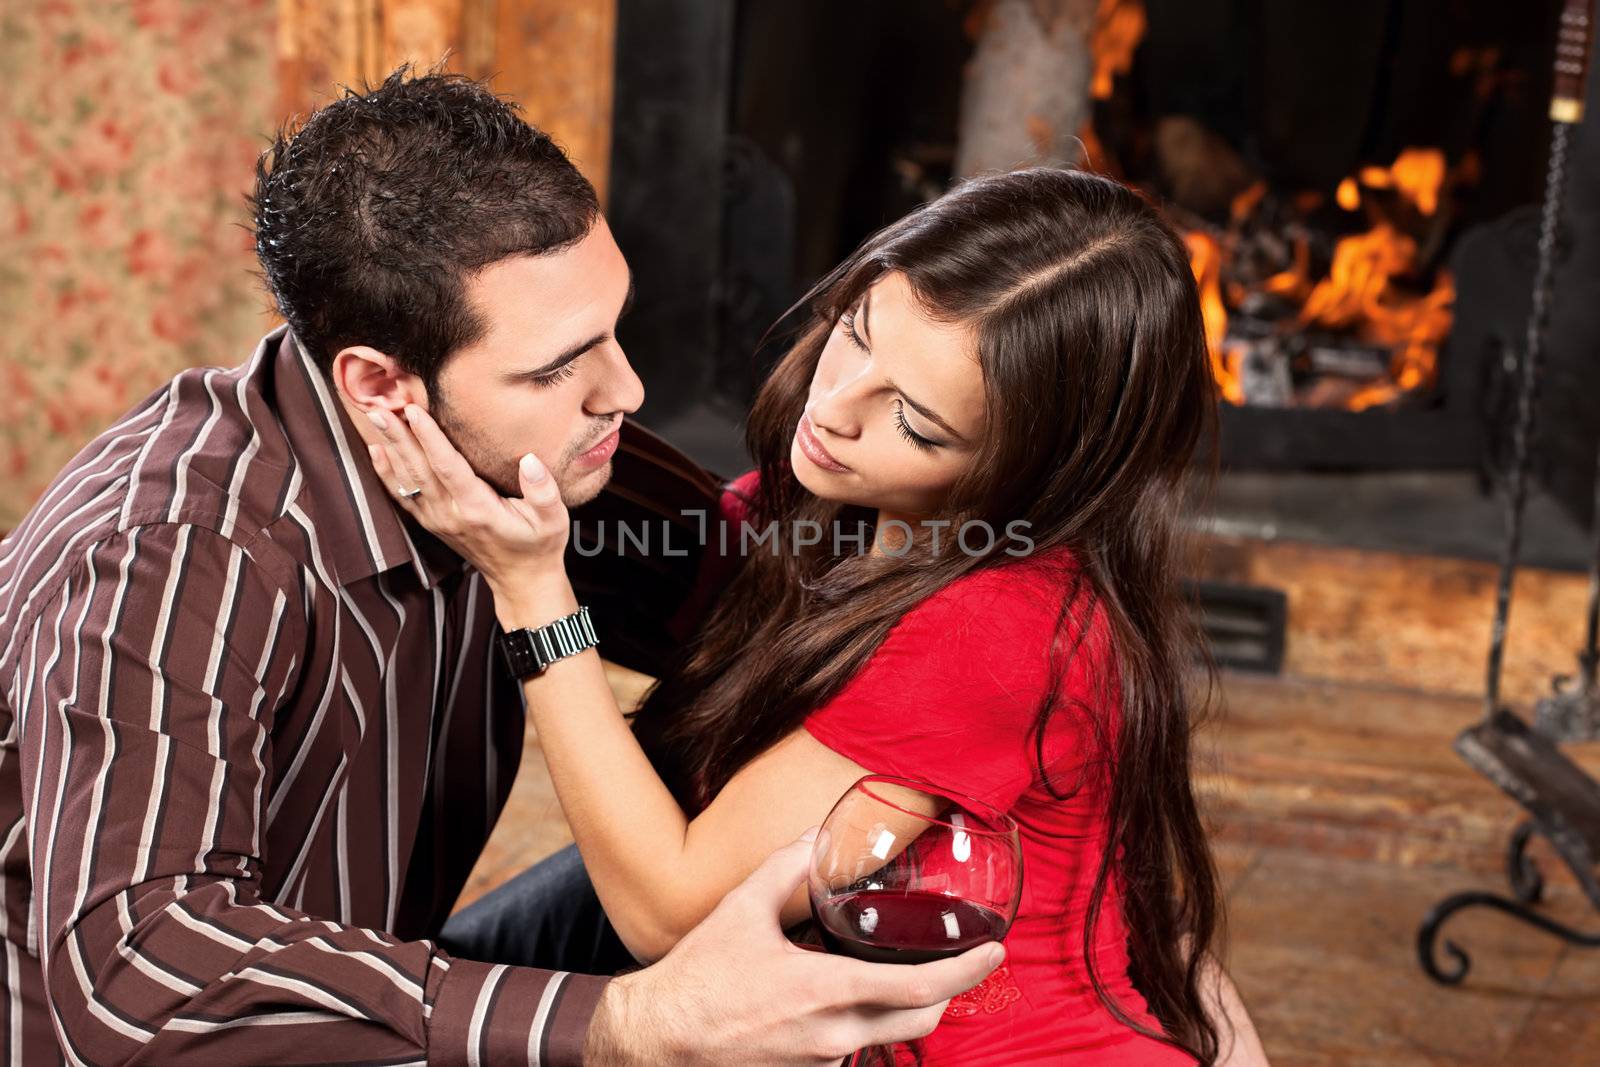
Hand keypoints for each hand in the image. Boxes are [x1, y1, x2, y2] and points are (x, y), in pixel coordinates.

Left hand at [367, 405, 569, 605]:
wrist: (521, 580)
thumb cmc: (538, 546)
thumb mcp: (553, 521)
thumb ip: (543, 492)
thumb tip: (529, 460)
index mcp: (478, 509)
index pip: (448, 467)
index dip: (430, 439)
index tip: (414, 412)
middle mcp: (451, 514)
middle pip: (419, 470)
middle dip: (398, 437)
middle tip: (379, 409)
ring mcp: (438, 520)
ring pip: (408, 480)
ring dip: (390, 448)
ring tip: (375, 419)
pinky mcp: (432, 522)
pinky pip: (404, 495)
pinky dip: (387, 473)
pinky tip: (377, 452)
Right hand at [583, 830, 1003, 1065]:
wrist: (660, 1040)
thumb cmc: (698, 976)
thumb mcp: (741, 909)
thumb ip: (786, 867)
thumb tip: (817, 837)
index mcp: (824, 992)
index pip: (920, 989)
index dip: (965, 971)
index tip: (993, 952)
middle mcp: (833, 1036)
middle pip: (921, 1022)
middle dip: (949, 993)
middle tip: (959, 962)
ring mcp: (822, 1061)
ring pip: (889, 1037)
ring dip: (904, 1008)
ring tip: (899, 972)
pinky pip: (855, 1048)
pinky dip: (866, 1023)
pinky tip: (847, 996)